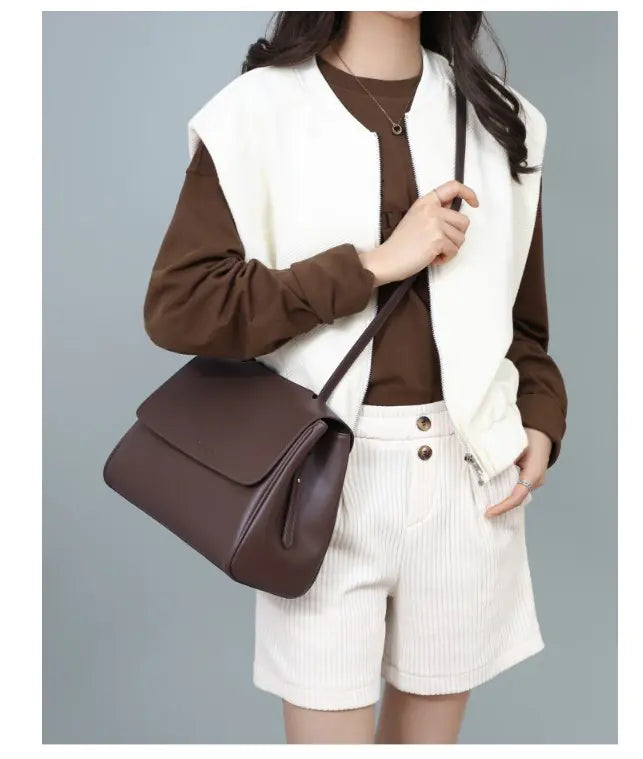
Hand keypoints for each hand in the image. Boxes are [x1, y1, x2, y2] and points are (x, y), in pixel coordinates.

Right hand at [358, 179, 478, 286]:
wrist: (386, 259)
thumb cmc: (400, 245)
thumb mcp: (415, 219)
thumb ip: (435, 212)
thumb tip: (454, 215)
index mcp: (426, 202)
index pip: (453, 187)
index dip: (468, 193)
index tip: (474, 203)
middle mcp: (431, 209)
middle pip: (463, 221)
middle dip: (456, 236)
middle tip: (440, 243)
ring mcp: (435, 223)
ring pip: (460, 238)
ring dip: (450, 249)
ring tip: (433, 251)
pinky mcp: (437, 239)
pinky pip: (454, 251)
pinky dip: (445, 258)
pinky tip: (432, 258)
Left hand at [484, 428, 551, 517]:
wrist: (541, 432)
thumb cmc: (528, 438)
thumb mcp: (513, 448)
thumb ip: (501, 460)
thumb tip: (485, 470)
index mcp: (533, 474)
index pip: (517, 496)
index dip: (502, 506)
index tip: (489, 513)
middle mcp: (536, 481)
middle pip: (516, 499)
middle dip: (501, 507)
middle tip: (484, 512)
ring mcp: (535, 481)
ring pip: (517, 495)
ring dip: (503, 499)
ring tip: (486, 506)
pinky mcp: (530, 479)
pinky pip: (517, 489)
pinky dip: (506, 492)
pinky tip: (493, 494)